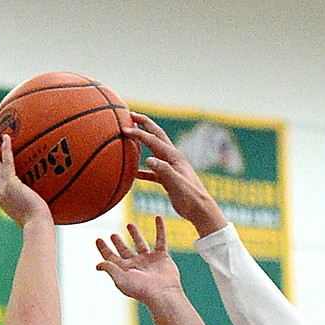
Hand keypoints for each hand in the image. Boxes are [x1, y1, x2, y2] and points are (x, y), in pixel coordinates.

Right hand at [0, 132, 49, 227]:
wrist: (36, 226)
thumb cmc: (38, 226)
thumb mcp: (31, 218)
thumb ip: (30, 210)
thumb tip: (39, 209)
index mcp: (2, 201)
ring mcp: (3, 187)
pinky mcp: (11, 183)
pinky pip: (8, 161)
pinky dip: (6, 148)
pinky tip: (6, 137)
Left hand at [95, 218, 182, 308]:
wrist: (163, 294)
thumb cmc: (141, 289)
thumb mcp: (121, 279)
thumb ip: (110, 268)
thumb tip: (98, 265)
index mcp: (125, 270)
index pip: (111, 257)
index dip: (104, 249)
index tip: (98, 239)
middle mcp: (136, 265)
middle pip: (125, 251)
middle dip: (118, 243)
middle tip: (113, 234)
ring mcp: (149, 260)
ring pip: (140, 244)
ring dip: (135, 234)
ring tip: (129, 224)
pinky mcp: (162, 257)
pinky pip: (161, 240)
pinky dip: (160, 229)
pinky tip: (158, 217)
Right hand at [127, 115, 226, 236]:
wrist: (200, 210)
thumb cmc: (190, 197)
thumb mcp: (176, 183)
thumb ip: (163, 170)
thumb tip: (148, 159)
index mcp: (173, 156)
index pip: (153, 139)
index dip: (138, 133)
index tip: (124, 129)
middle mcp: (172, 158)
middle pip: (156, 135)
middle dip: (143, 123)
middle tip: (130, 114)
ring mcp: (171, 167)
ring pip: (154, 150)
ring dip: (142, 141)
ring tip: (131, 135)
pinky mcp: (168, 178)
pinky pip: (153, 170)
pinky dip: (143, 169)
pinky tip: (133, 173)